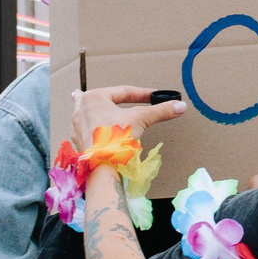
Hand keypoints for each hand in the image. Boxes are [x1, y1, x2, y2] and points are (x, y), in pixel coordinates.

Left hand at [70, 86, 186, 145]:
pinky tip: (93, 129)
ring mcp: (76, 125)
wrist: (101, 165)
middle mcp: (81, 108)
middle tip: (111, 95)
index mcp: (94, 97)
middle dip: (108, 97)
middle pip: (99, 98)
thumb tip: (181, 106)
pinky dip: (91, 127)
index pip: (123, 92)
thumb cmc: (115, 138)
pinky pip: (84, 128)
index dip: (142, 94)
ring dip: (95, 111)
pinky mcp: (78, 141)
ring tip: (95, 108)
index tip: (154, 96)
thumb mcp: (140, 120)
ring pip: (87, 112)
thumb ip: (160, 111)